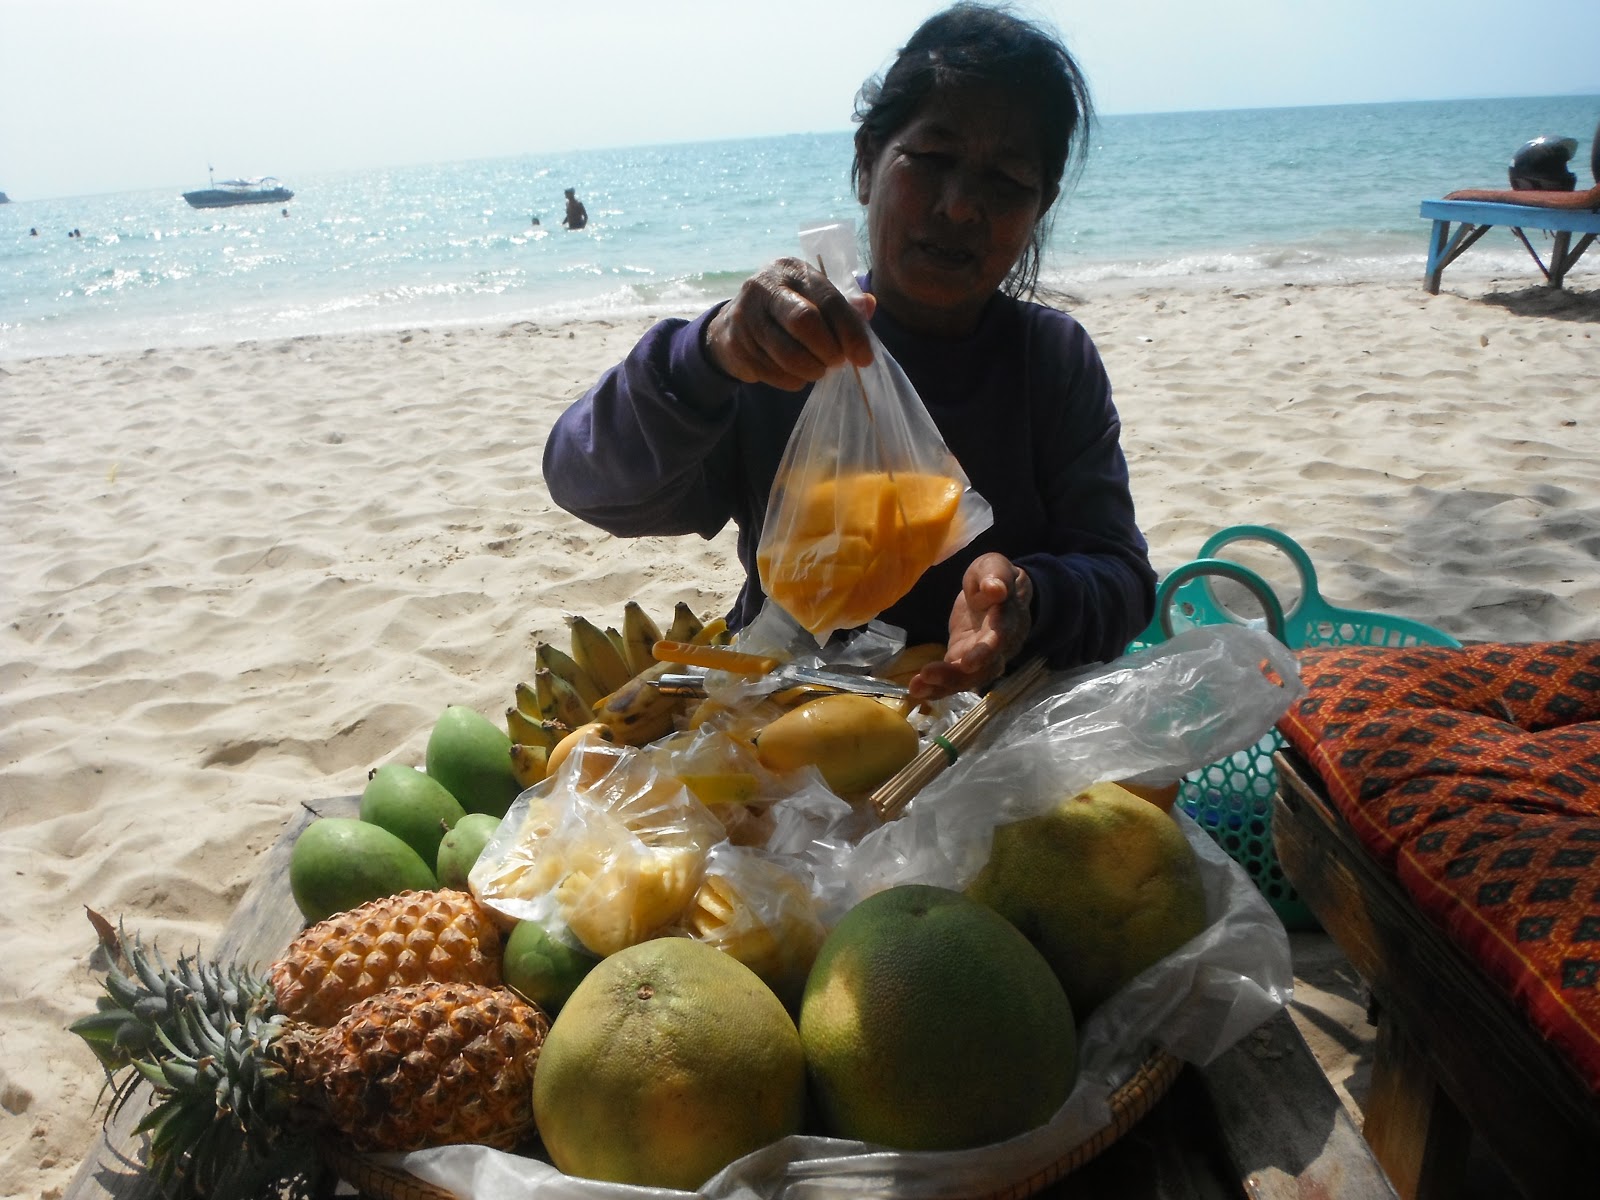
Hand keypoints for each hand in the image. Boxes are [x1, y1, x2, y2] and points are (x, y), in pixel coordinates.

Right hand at [705, 258, 875, 390]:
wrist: (734, 323)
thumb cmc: (788, 309)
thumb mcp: (815, 298)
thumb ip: (845, 304)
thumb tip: (868, 306)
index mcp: (792, 269)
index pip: (828, 300)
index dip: (851, 332)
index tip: (864, 358)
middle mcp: (764, 286)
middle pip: (804, 322)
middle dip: (828, 350)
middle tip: (837, 363)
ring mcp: (744, 315)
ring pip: (787, 354)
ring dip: (811, 370)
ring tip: (818, 369)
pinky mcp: (733, 344)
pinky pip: (772, 372)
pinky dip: (792, 380)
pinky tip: (795, 374)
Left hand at [909, 554, 1033, 700]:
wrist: (998, 592)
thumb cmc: (993, 577)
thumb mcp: (994, 566)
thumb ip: (996, 575)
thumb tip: (995, 588)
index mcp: (1007, 618)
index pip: (1000, 636)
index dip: (985, 650)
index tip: (967, 662)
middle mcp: (1000, 645)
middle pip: (985, 667)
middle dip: (957, 675)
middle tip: (928, 674)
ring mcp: (983, 657)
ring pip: (970, 679)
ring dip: (943, 685)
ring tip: (917, 687)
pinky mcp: (965, 660)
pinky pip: (955, 678)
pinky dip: (936, 687)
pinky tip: (917, 690)